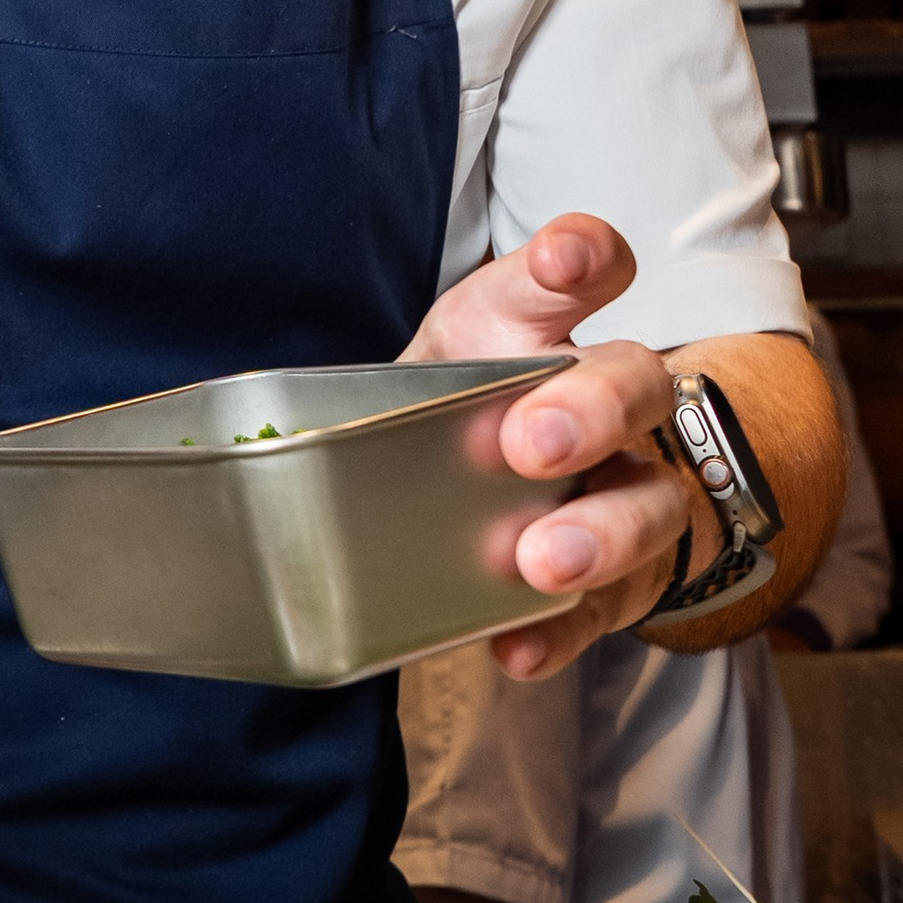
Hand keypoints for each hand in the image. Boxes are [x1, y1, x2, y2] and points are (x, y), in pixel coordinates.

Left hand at [402, 212, 693, 683]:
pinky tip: (517, 645)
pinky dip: (561, 630)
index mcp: (532, 332)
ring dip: (602, 530)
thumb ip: (363, 390)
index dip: (583, 256)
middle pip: (635, 382)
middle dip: (592, 408)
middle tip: (530, 444)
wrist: (478, 500)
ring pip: (650, 499)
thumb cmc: (439, 421)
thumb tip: (252, 438)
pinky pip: (607, 608)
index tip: (565, 262)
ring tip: (540, 561)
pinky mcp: (617, 579)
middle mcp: (598, 404)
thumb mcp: (404, 382)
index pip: (579, 271)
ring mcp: (620, 489)